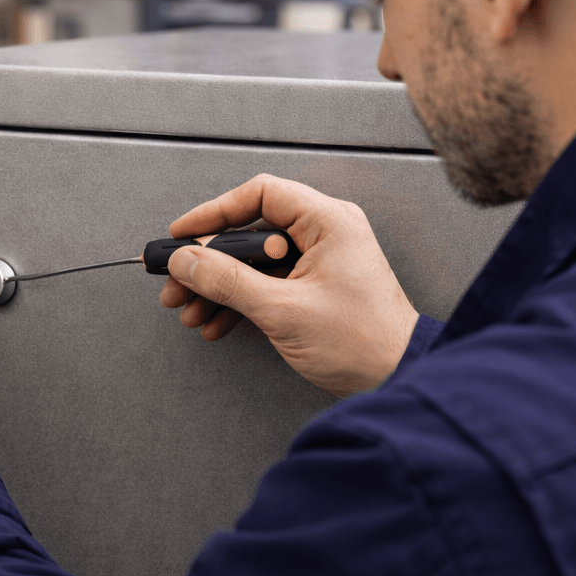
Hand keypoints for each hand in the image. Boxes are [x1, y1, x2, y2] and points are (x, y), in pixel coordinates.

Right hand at [160, 174, 418, 396]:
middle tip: (178, 282)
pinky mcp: (314, 287)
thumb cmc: (362, 342)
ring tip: (191, 311)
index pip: (259, 196)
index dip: (214, 213)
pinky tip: (216, 323)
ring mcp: (320, 260)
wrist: (397, 379)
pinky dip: (239, 302)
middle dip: (209, 262)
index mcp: (328, 221)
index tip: (181, 235)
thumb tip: (186, 261)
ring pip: (253, 262)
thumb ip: (228, 281)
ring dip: (219, 287)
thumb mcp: (283, 310)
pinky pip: (266, 283)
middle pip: (250, 232)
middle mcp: (325, 233)